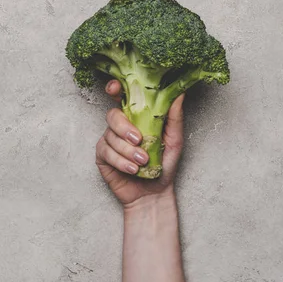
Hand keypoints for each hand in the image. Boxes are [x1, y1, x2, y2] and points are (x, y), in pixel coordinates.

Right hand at [96, 80, 184, 205]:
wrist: (155, 193)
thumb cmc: (164, 164)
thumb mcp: (175, 140)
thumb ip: (174, 117)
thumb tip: (180, 93)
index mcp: (136, 116)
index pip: (122, 97)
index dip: (115, 88)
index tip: (115, 88)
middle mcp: (120, 125)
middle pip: (113, 115)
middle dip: (124, 127)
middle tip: (139, 140)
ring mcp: (110, 140)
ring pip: (111, 136)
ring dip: (128, 151)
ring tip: (142, 161)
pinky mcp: (103, 156)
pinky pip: (107, 152)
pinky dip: (121, 161)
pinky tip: (132, 170)